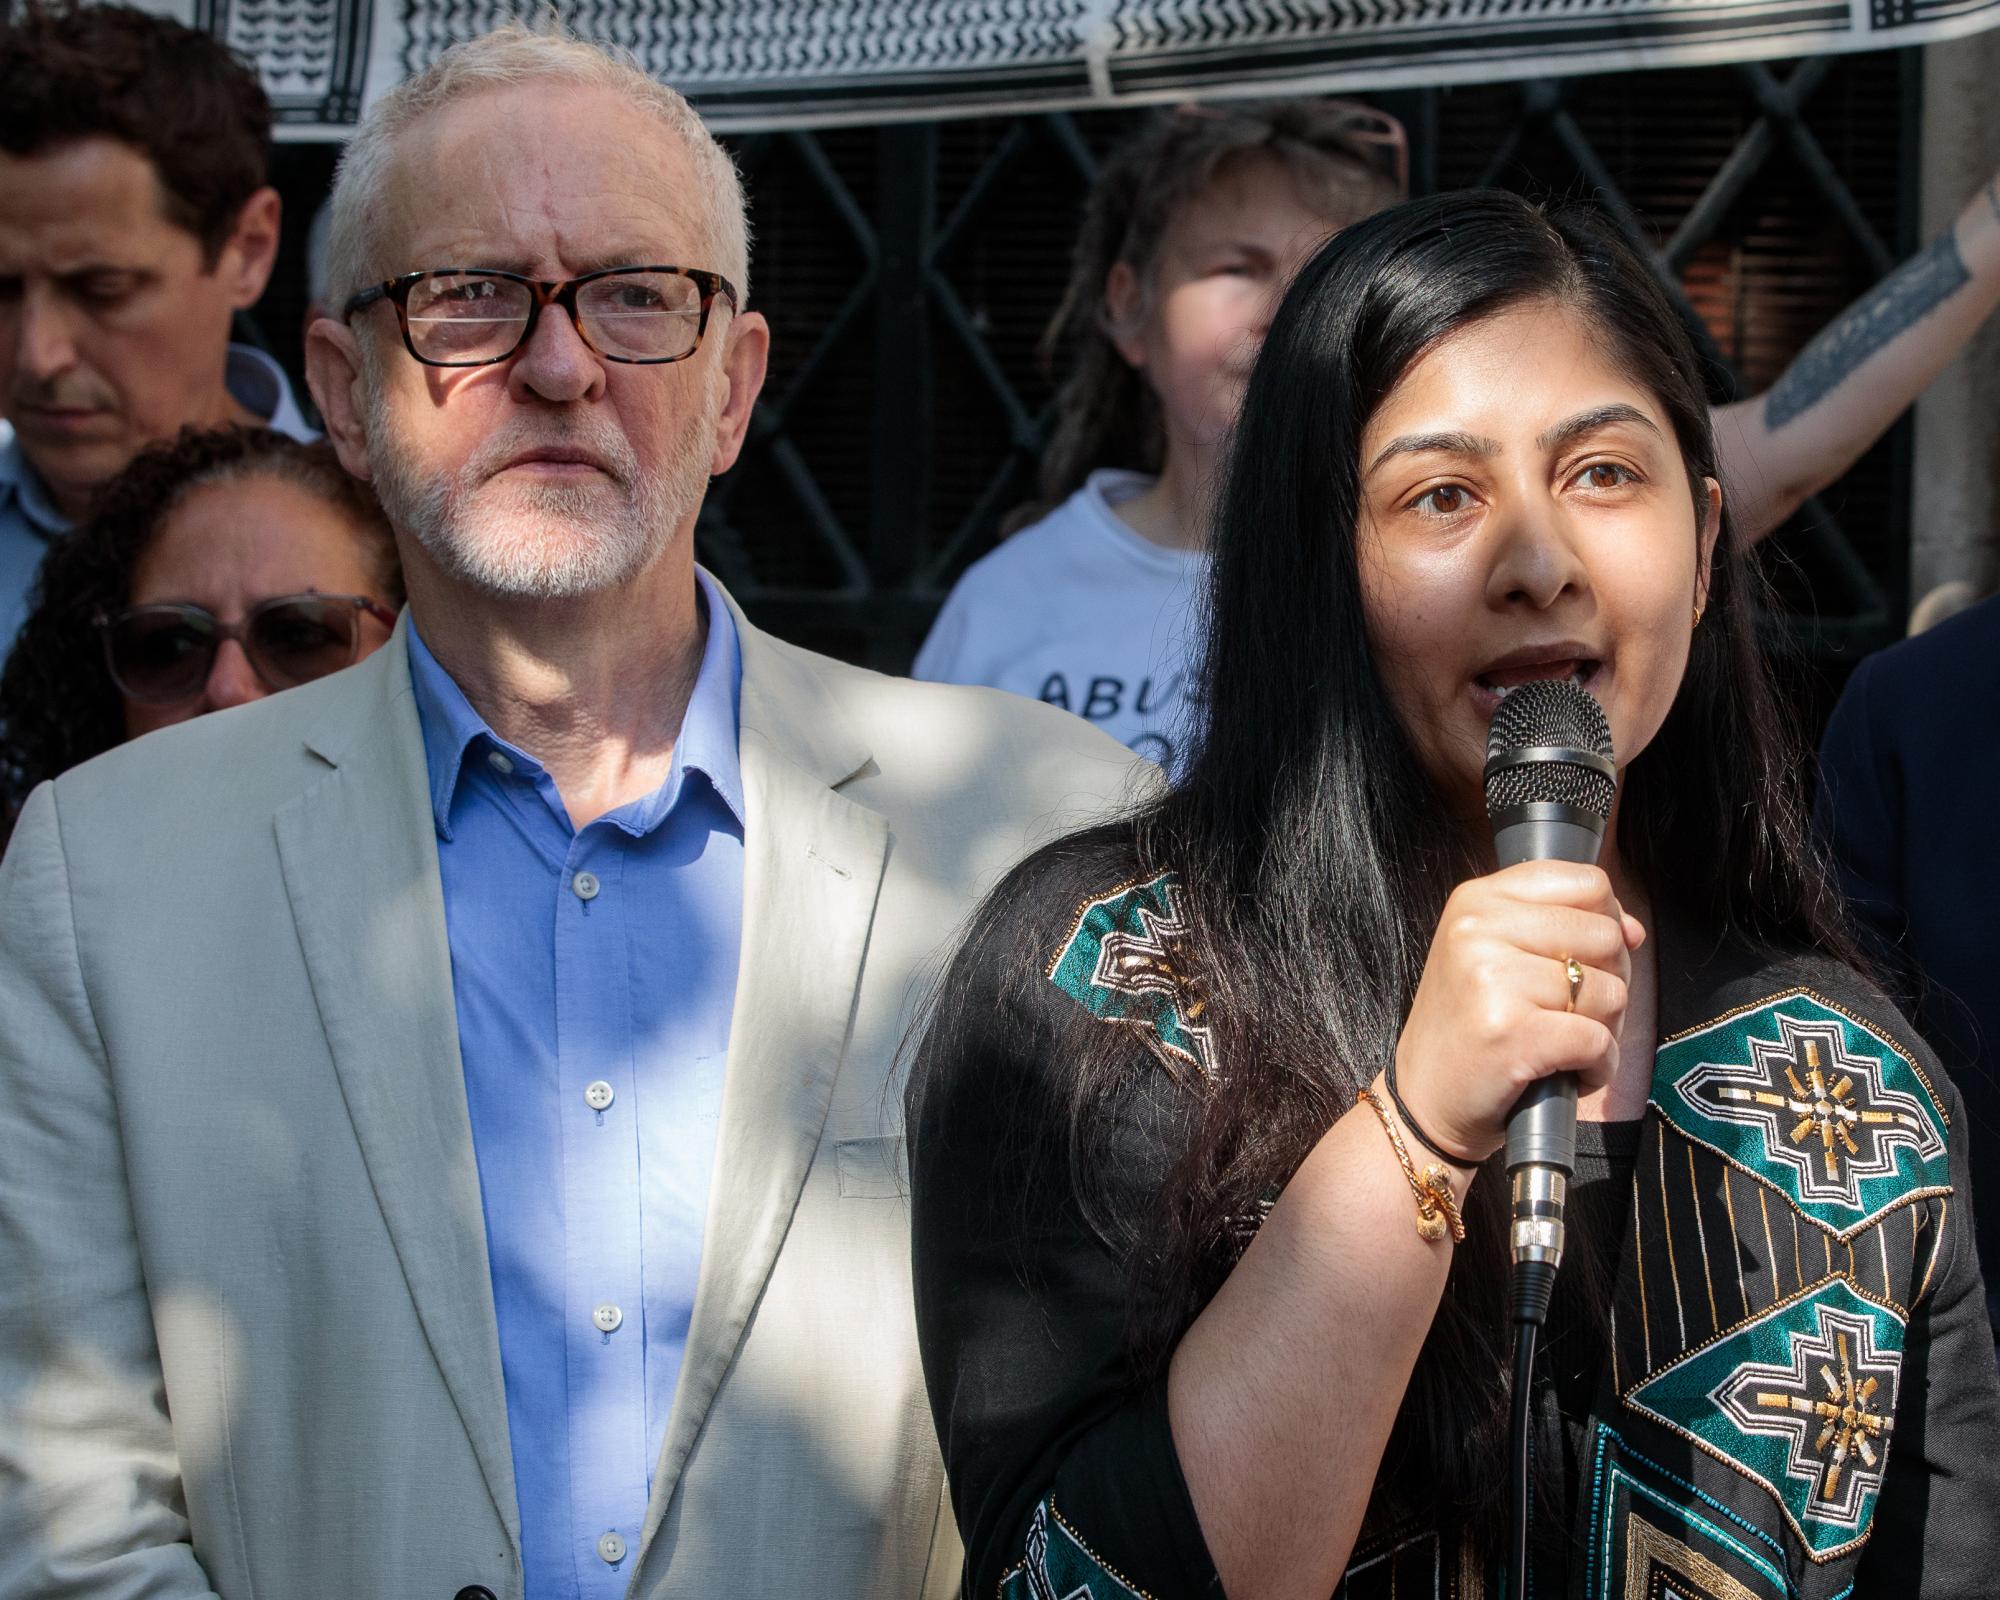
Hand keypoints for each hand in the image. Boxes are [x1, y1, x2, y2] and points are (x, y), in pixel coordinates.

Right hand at [1392, 862, 1643, 1163]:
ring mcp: (1493, 980)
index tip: (1589, 956)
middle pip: (1606, 937)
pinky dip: (1598, 1067)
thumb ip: (1560, 926)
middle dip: (1608, 982)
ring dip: (1603, 1030)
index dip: (1608, 921)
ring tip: (1561, 1045)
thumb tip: (1633, 930)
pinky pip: (1599, 1041)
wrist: (1424, 1101)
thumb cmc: (1468, 1028)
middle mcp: (1479, 930)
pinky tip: (1566, 1073)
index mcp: (1476, 900)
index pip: (1587, 883)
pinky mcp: (1513, 1033)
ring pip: (1610, 992)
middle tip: (1569, 1013)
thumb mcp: (1492, 952)